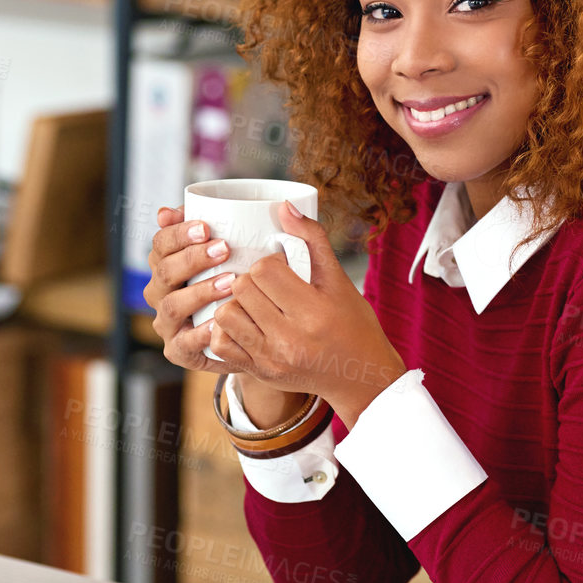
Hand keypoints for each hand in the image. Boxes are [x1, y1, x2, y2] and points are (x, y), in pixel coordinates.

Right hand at [144, 205, 239, 375]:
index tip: (206, 227)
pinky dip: (200, 334)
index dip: (178, 234)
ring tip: (229, 282)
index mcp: (165, 265)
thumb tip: (165, 212)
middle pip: (164, 271)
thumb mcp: (227, 254)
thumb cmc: (236, 286)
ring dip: (199, 291)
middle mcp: (160, 293)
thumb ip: (204, 230)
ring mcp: (167, 323)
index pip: (160, 244)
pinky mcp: (178, 351)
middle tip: (223, 248)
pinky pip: (184, 344)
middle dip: (192, 258)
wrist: (250, 333)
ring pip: (171, 305)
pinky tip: (219, 322)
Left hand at [208, 201, 404, 428]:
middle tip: (267, 286)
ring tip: (254, 304)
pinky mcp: (260, 373)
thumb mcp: (339, 280)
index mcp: (314, 312)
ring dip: (236, 303)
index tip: (283, 270)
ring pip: (226, 314)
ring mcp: (272, 359)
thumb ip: (313, 239)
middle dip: (251, 280)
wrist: (360, 377)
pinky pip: (221, 344)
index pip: (265, 270)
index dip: (270, 263)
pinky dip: (227, 330)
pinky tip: (245, 323)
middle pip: (242, 289)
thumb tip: (285, 206)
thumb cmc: (354, 324)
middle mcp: (290, 339)